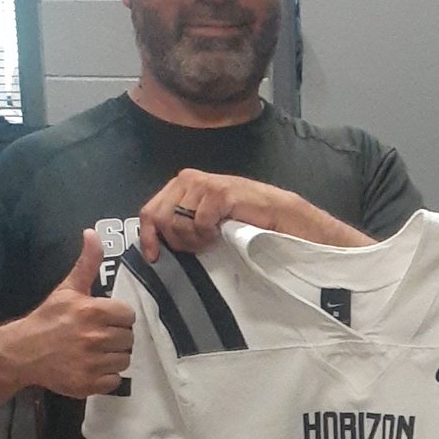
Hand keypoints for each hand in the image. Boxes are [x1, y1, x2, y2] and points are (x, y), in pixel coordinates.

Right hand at [14, 230, 134, 397]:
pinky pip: (115, 380)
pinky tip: (92, 367)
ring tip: (95, 352)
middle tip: (98, 336)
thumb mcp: (67, 289)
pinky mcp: (88, 384)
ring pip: (124, 360)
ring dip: (113, 357)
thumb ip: (86, 263)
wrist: (21, 352)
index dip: (118, 317)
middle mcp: (96, 337)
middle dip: (116, 337)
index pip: (128, 315)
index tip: (104, 319)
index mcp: (94, 311)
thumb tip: (93, 232)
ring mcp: (92, 363)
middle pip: (128, 338)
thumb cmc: (47, 318)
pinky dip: (107, 377)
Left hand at [138, 169, 374, 260]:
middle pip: (157, 214)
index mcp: (187, 189)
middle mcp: (193, 181)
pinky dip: (207, 231)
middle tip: (200, 247)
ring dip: (192, 237)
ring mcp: (208, 184)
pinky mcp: (225, 191)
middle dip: (174, 238)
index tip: (155, 257)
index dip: (147, 235)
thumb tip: (157, 244)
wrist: (291, 221)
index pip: (150, 209)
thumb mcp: (214, 228)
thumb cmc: (254, 227)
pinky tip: (222, 234)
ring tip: (214, 240)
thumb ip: (188, 226)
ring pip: (175, 217)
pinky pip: (199, 216)